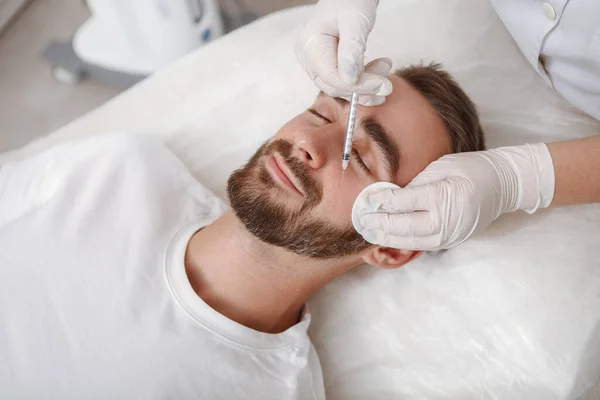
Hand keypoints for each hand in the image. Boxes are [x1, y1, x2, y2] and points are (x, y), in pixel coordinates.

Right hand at [296, 0, 392, 105]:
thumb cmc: (351, 0)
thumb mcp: (355, 20)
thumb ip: (352, 48)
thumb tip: (349, 79)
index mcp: (310, 45)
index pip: (331, 77)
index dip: (357, 86)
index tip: (383, 84)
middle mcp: (307, 58)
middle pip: (334, 86)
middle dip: (363, 86)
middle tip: (388, 78)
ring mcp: (315, 63)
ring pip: (340, 86)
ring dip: (365, 84)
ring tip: (385, 65)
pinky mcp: (325, 65)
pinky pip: (343, 81)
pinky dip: (362, 80)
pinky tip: (377, 68)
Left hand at [352, 144, 555, 249]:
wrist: (503, 185)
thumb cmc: (470, 168)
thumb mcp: (441, 167)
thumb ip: (416, 183)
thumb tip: (389, 195)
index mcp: (444, 196)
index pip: (404, 203)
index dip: (381, 202)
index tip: (365, 200)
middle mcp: (446, 220)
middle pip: (404, 227)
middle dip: (379, 224)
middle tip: (360, 220)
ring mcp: (450, 235)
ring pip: (410, 241)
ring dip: (387, 237)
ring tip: (368, 231)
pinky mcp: (451, 241)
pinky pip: (421, 244)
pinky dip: (402, 241)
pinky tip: (388, 237)